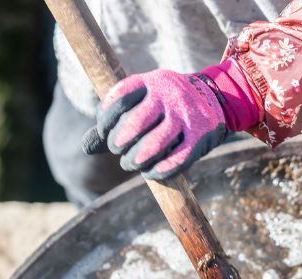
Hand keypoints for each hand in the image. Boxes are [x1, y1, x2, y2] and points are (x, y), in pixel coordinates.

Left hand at [83, 69, 228, 180]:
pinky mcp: (200, 137)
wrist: (216, 99)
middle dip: (119, 142)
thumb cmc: (166, 106)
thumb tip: (86, 148)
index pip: (119, 98)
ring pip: (155, 144)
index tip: (104, 132)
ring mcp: (186, 116)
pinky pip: (177, 159)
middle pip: (135, 123)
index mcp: (151, 82)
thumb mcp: (142, 102)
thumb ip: (114, 121)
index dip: (105, 119)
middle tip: (116, 149)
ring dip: (136, 160)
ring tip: (130, 163)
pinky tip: (149, 173)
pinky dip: (159, 170)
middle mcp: (169, 95)